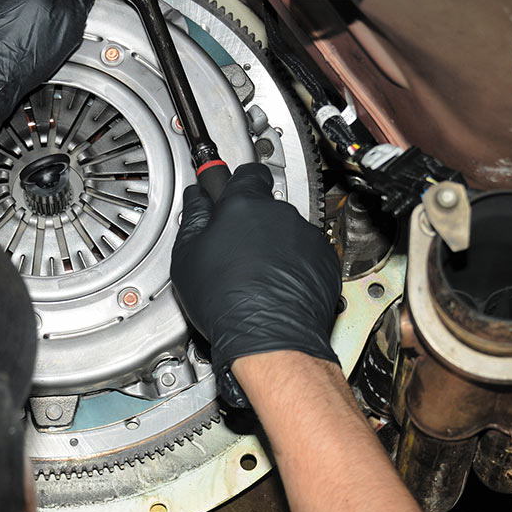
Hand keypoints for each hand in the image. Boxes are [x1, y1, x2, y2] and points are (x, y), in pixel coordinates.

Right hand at [171, 163, 341, 397]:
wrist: (269, 339)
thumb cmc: (227, 301)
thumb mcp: (187, 256)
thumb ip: (193, 218)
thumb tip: (196, 200)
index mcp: (245, 204)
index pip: (248, 172)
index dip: (238, 183)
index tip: (229, 192)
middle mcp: (280, 214)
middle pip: (266, 206)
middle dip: (252, 222)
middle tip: (234, 248)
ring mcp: (306, 237)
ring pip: (287, 232)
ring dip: (274, 246)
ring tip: (254, 276)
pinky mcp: (324, 262)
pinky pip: (306, 255)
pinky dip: (294, 266)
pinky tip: (275, 287)